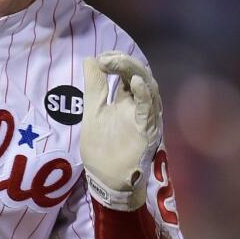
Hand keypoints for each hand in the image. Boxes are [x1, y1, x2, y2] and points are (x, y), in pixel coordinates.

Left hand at [80, 52, 162, 210]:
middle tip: (107, 58)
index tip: (101, 58)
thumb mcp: (93, 112)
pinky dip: (144, 95)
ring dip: (134, 72)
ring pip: (149, 89)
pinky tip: (135, 83)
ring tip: (119, 62)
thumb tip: (90, 59)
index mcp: (127, 101)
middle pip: (141, 76)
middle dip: (125, 62)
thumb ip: (95, 88)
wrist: (106, 181)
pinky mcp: (148, 132)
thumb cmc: (102, 149)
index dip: (117, 61)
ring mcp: (145, 119)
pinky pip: (149, 111)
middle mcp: (139, 107)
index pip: (127, 73)